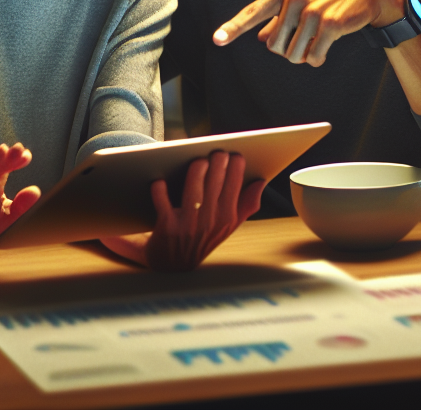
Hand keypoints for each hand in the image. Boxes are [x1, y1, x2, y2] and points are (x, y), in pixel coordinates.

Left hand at [127, 153, 264, 272]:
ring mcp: (187, 225)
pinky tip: (160, 181)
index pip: (235, 185)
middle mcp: (209, 222)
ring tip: (198, 160)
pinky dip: (160, 190)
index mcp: (226, 218)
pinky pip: (162, 202)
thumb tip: (260, 183)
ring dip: (196, 169)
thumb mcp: (228, 227)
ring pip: (193, 188)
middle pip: (215, 182)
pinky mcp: (166, 227)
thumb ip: (246, 205)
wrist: (173, 269)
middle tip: (217, 151)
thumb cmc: (202, 240)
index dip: (236, 166)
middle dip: (218, 161)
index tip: (235, 154)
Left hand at [213, 0, 402, 66]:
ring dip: (304, 56)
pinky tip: (326, 49)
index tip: (217, 40)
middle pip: (274, 45)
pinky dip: (318, 58)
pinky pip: (313, 57)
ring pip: (292, 54)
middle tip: (304, 41)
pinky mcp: (329, 26)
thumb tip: (261, 37)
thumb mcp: (304, 0)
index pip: (253, 12)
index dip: (234, 27)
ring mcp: (312, 12)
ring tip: (317, 42)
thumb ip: (280, 18)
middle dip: (287, 50)